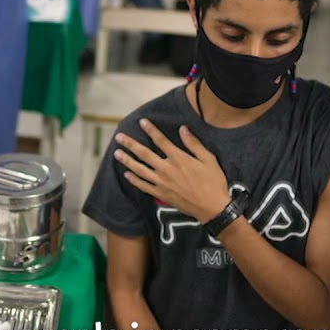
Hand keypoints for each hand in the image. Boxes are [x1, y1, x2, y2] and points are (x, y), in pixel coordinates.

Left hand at [115, 119, 230, 223]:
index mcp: (179, 158)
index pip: (161, 140)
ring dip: (127, 161)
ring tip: (117, 153)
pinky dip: (134, 180)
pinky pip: (143, 186)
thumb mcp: (208, 159)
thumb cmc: (213, 182)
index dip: (150, 130)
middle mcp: (166, 169)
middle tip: (119, 137)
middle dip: (130, 144)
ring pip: (140, 169)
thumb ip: (194, 144)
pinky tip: (127, 174)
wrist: (211, 207)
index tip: (141, 122)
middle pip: (144, 154)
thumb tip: (182, 128)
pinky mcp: (161, 194)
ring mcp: (162, 182)